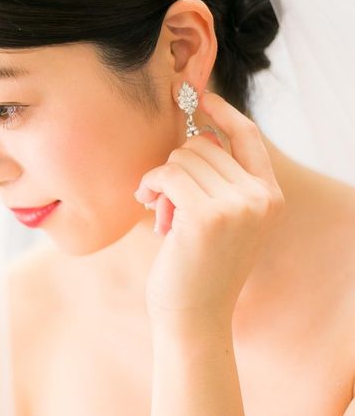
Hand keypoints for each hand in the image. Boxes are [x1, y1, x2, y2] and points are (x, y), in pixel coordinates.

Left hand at [134, 92, 285, 327]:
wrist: (192, 317)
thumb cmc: (197, 269)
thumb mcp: (221, 222)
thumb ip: (218, 182)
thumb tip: (197, 137)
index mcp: (268, 198)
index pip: (248, 137)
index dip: (223, 113)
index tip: (201, 98)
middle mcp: (260, 198)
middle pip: (203, 145)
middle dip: (175, 168)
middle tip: (164, 203)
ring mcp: (238, 206)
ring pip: (182, 157)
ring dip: (161, 180)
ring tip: (160, 212)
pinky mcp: (207, 216)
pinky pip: (167, 174)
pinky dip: (150, 185)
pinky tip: (148, 206)